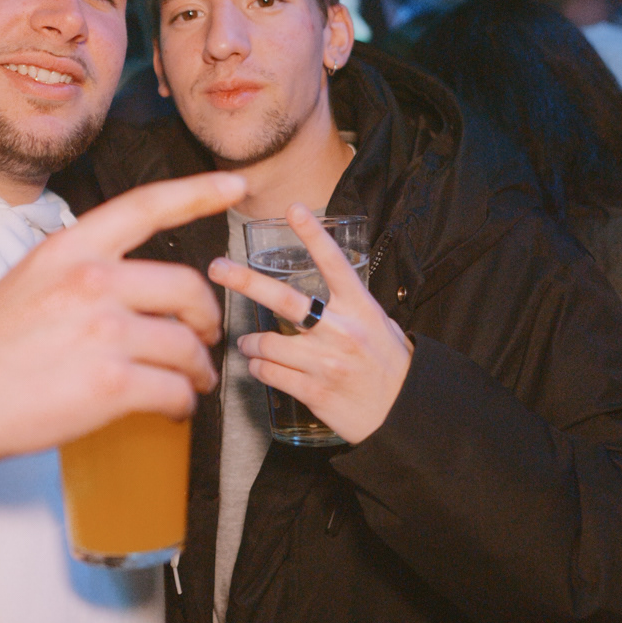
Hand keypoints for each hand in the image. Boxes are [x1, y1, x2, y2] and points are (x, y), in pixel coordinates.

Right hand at [0, 169, 244, 622]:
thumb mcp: (30, 283)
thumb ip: (84, 276)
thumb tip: (138, 295)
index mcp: (69, 248)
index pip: (146, 206)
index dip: (197, 193)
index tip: (236, 185)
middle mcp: (90, 280)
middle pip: (187, 287)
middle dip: (206, 319)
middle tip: (205, 340)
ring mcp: (102, 330)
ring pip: (188, 346)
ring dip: (199, 369)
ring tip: (192, 383)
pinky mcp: (110, 383)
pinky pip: (176, 390)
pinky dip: (182, 404)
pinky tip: (170, 410)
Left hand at [209, 203, 411, 445]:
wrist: (403, 414)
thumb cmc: (389, 365)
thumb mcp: (379, 325)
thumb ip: (349, 306)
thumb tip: (321, 288)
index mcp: (360, 309)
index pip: (334, 264)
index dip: (314, 235)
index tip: (294, 208)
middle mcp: (342, 331)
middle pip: (285, 300)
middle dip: (245, 281)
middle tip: (218, 268)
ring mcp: (326, 363)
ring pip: (267, 344)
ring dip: (250, 343)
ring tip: (248, 343)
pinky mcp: (314, 392)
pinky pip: (269, 373)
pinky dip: (258, 368)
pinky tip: (261, 366)